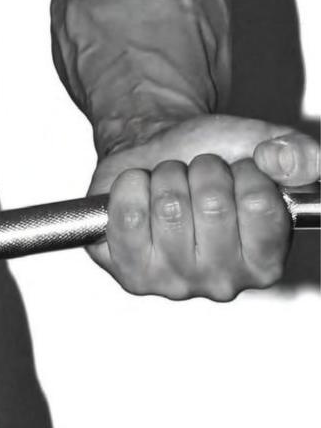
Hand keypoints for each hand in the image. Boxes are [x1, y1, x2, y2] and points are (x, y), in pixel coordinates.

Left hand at [86, 113, 318, 299]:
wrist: (153, 152)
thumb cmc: (207, 157)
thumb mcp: (260, 145)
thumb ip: (297, 154)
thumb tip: (284, 161)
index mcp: (265, 261)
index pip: (260, 204)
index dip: (244, 171)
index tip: (237, 170)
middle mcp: (223, 282)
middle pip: (213, 204)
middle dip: (201, 169)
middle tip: (196, 175)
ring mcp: (175, 282)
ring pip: (169, 205)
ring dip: (166, 175)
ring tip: (170, 183)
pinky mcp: (131, 272)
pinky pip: (129, 216)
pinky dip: (130, 186)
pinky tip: (140, 192)